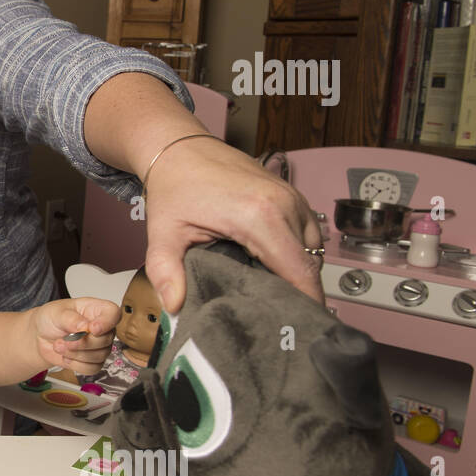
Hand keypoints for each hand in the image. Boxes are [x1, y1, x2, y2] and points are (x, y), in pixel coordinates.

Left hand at [33, 297, 119, 371]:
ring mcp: (99, 346)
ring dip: (75, 354)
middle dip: (83, 343)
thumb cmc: (51, 318)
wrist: (41, 335)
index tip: (93, 329)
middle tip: (65, 340)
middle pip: (106, 340)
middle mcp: (102, 328)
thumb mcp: (56, 313)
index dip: (106, 323)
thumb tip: (84, 327)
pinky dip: (76, 364)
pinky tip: (66, 356)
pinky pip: (92, 368)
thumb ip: (71, 318)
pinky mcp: (93, 361)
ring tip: (59, 345)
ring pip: (99, 356)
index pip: (113, 314)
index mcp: (97, 310)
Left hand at [143, 137, 323, 313]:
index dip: (304, 304)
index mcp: (259, 216)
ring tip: (273, 294)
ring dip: (299, 272)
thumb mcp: (163, 234)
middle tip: (279, 319)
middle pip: (310, 265)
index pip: (300, 272)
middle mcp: (284, 204)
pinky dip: (296, 251)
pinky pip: (306, 231)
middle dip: (300, 294)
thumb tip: (175, 305)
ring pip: (312, 249)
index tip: (298, 328)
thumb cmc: (175, 185)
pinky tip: (271, 265)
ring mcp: (291, 196)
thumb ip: (167, 272)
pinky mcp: (290, 194)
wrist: (180, 147)